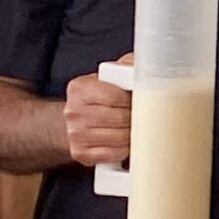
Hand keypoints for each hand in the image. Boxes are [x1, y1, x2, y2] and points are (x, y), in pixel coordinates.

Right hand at [63, 50, 133, 167]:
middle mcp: (73, 111)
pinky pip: (113, 154)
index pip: (113, 96)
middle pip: (118, 118)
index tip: (136, 101)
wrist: (75, 121)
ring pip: (119, 138)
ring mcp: (75, 134)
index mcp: (79, 88)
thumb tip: (145, 65)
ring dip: (131, 134)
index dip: (130, 100)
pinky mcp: (80, 154)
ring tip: (132, 127)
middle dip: (134, 118)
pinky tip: (124, 142)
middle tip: (137, 115)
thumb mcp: (107, 76)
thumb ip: (125, 67)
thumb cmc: (97, 98)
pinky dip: (124, 149)